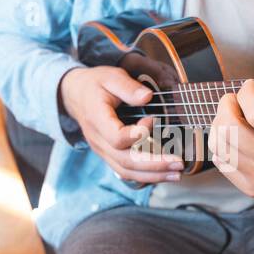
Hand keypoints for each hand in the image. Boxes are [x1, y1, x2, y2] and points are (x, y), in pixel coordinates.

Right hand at [58, 65, 183, 183]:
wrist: (75, 94)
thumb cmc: (96, 85)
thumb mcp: (111, 77)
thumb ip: (128, 87)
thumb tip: (148, 97)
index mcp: (97, 120)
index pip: (117, 138)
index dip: (138, 134)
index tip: (153, 119)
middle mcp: (98, 140)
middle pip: (125, 161)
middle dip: (154, 165)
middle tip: (178, 163)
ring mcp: (102, 150)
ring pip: (126, 171)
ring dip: (153, 175)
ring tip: (176, 174)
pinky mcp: (108, 155)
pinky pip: (125, 171)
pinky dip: (144, 176)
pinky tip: (163, 174)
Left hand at [210, 79, 253, 214]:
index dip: (247, 93)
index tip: (250, 86)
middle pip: (231, 130)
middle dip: (226, 105)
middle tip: (233, 98)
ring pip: (220, 146)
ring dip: (219, 123)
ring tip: (230, 114)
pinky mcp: (251, 188)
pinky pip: (221, 161)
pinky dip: (220, 143)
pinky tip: (232, 134)